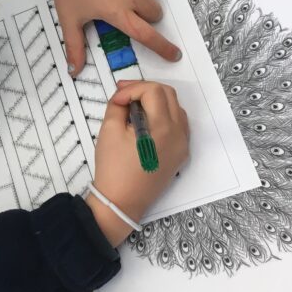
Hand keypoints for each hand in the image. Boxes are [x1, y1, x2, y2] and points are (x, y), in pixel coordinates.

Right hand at [85, 81, 188, 246]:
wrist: (121, 202)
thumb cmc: (114, 168)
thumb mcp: (109, 131)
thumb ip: (117, 106)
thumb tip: (123, 98)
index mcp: (163, 127)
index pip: (153, 91)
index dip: (132, 89)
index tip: (115, 99)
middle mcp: (179, 134)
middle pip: (168, 95)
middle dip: (144, 90)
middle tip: (123, 94)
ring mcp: (183, 145)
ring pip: (175, 108)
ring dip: (156, 101)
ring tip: (134, 107)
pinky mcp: (180, 154)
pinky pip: (178, 125)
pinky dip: (164, 116)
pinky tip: (146, 122)